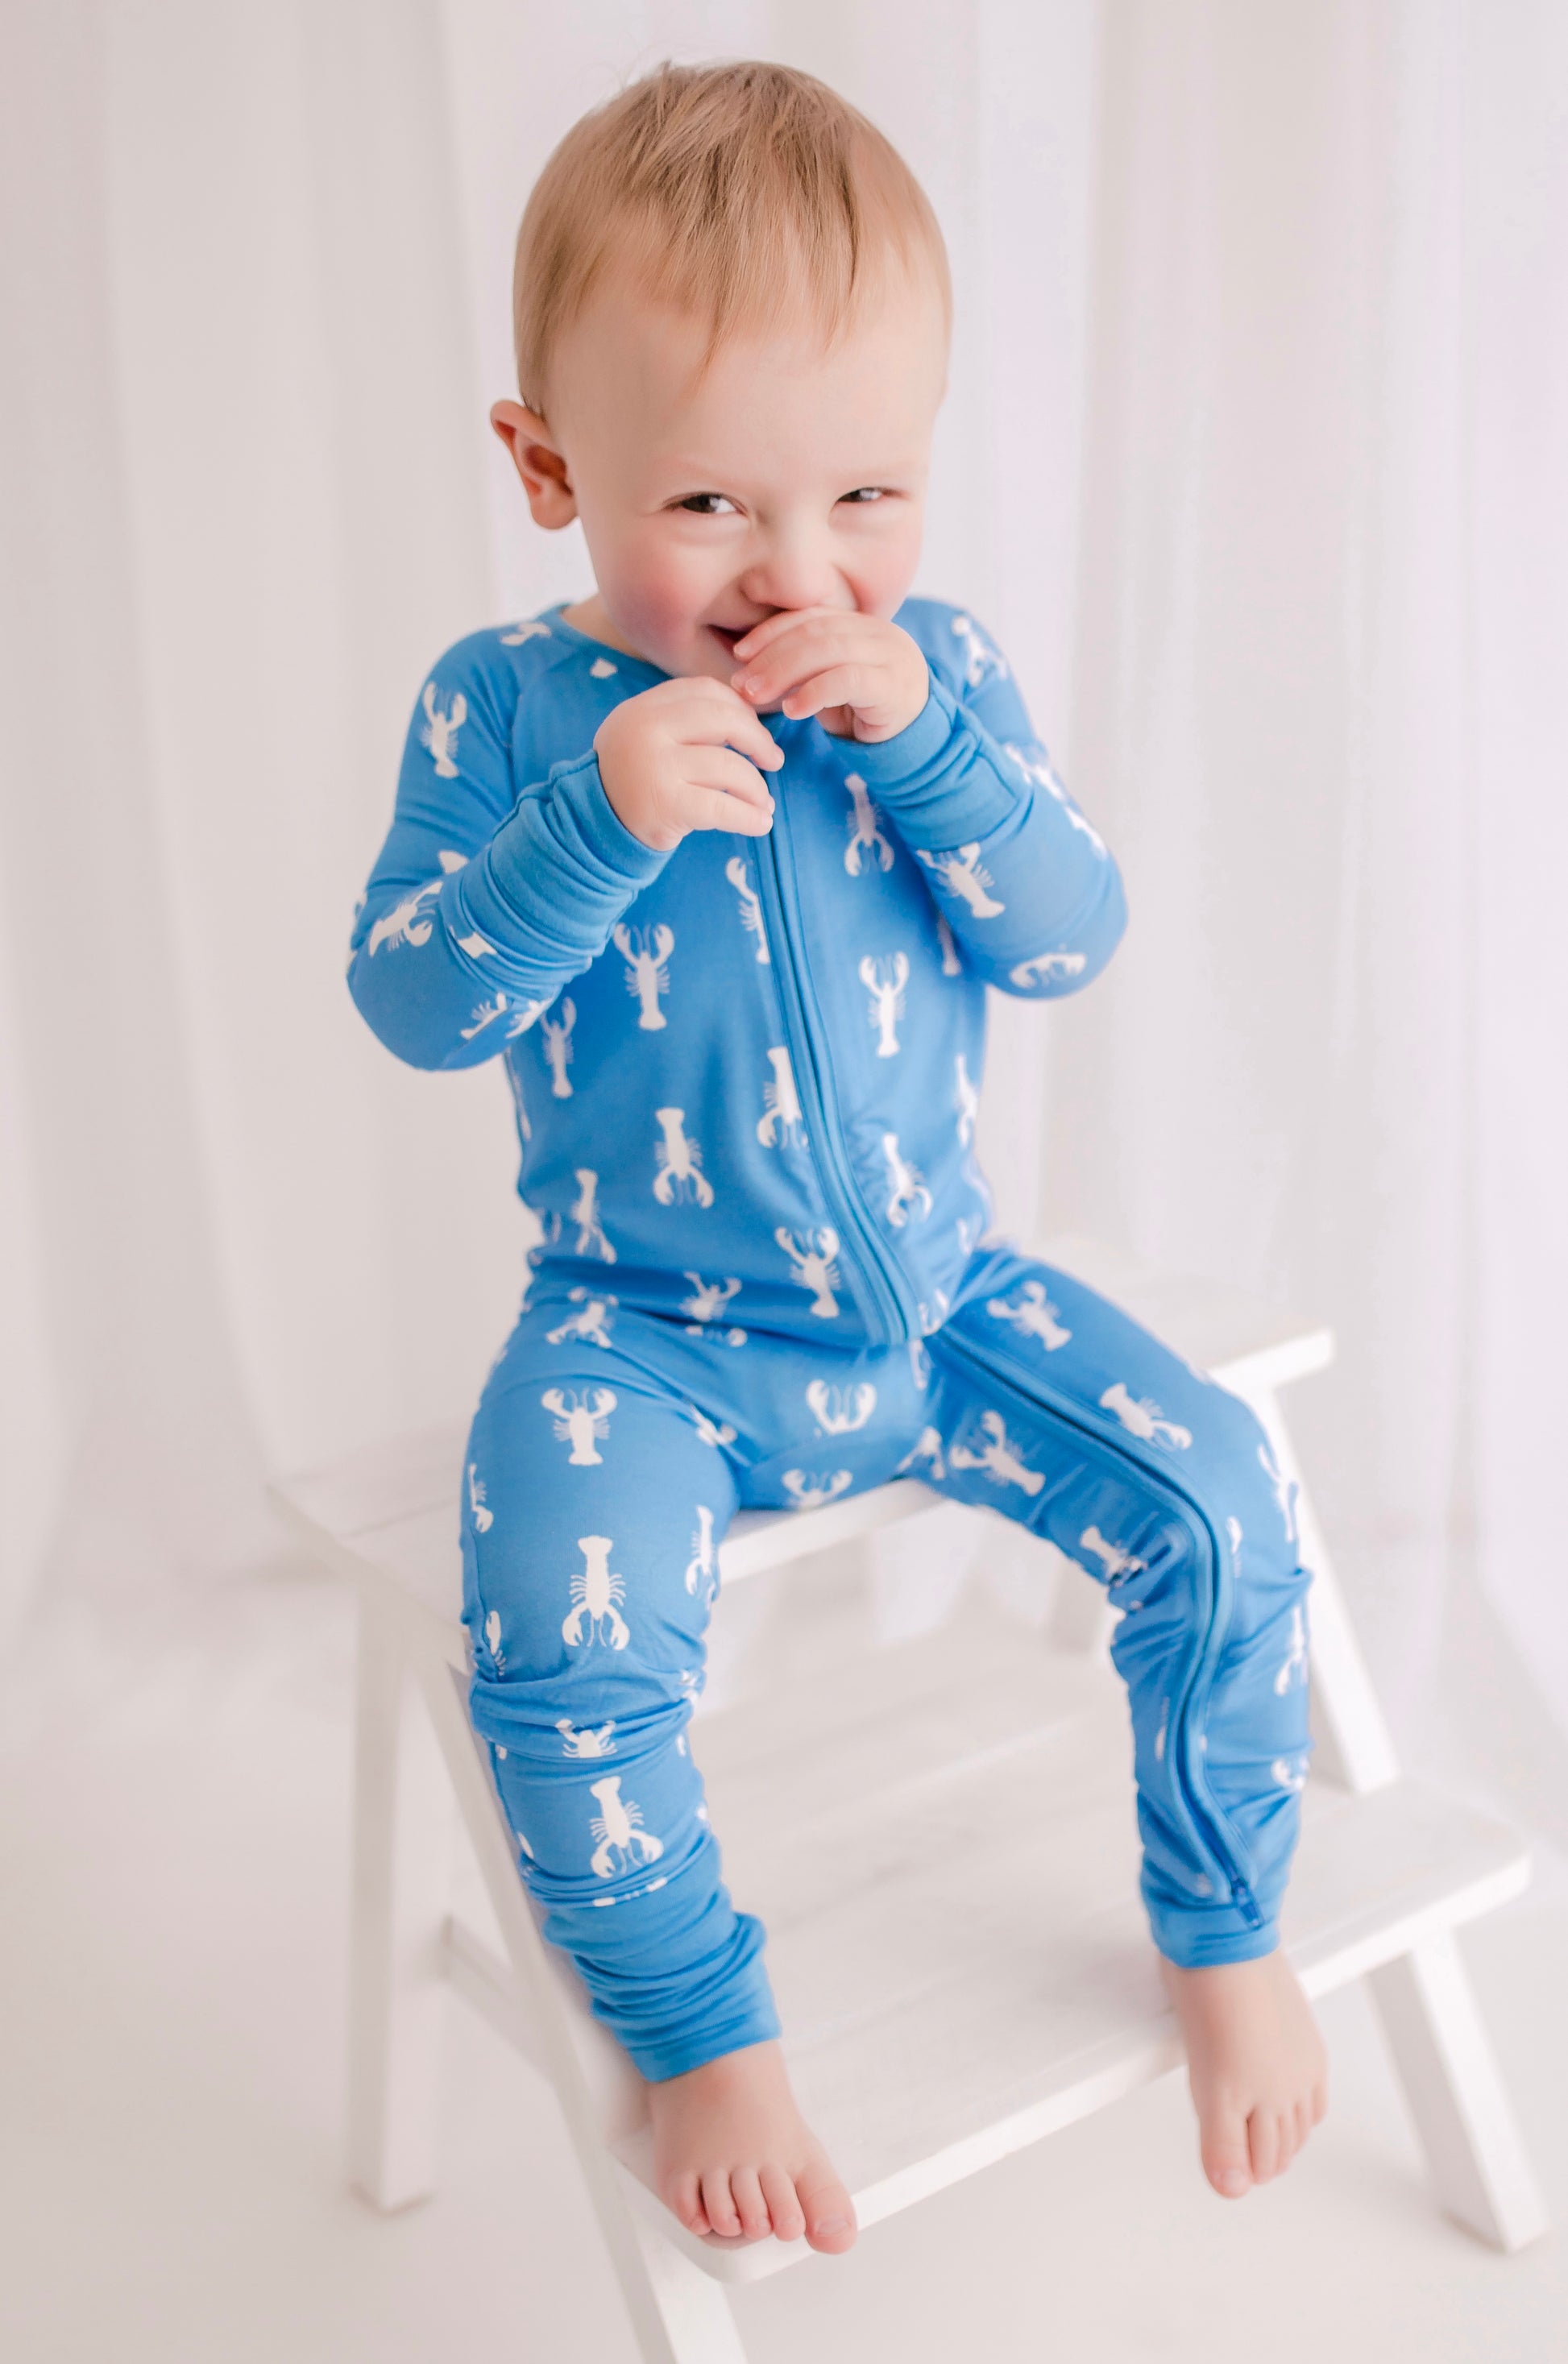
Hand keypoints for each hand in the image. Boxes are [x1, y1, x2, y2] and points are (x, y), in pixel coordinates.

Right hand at [594, 677, 781, 852]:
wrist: (593, 825)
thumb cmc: (635, 779)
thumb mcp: (650, 736)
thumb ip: (687, 719)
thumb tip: (753, 714)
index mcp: (644, 707)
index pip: (705, 690)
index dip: (740, 708)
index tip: (755, 731)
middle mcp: (647, 729)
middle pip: (724, 720)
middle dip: (758, 741)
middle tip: (774, 761)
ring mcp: (656, 765)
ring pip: (729, 768)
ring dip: (757, 789)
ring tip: (765, 804)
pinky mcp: (666, 804)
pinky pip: (723, 807)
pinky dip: (749, 817)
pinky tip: (761, 824)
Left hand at [730, 608, 928, 742]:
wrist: (916, 743)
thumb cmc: (865, 712)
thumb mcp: (831, 684)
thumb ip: (804, 667)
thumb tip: (750, 669)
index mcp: (860, 624)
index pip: (809, 617)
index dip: (770, 632)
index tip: (739, 654)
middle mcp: (877, 632)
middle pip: (815, 632)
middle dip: (771, 656)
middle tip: (742, 684)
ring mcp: (889, 655)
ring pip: (828, 650)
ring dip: (784, 673)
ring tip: (757, 697)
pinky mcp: (893, 684)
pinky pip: (847, 680)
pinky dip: (813, 692)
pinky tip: (792, 710)